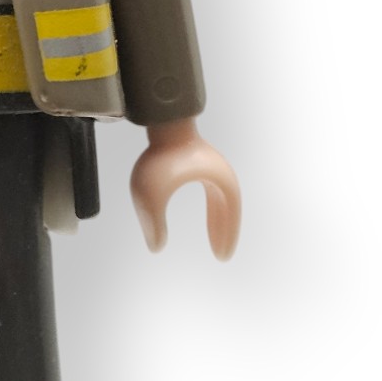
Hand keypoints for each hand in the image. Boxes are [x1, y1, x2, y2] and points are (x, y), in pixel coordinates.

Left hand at [129, 118, 240, 258]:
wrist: (161, 124)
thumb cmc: (160, 158)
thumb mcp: (151, 196)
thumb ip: (153, 223)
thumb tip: (155, 247)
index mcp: (219, 182)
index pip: (230, 214)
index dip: (227, 236)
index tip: (222, 257)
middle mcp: (220, 175)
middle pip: (228, 210)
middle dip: (225, 233)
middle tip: (221, 255)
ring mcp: (211, 168)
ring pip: (222, 202)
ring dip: (220, 222)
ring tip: (216, 242)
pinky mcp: (200, 164)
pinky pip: (214, 194)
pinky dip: (214, 210)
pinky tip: (209, 219)